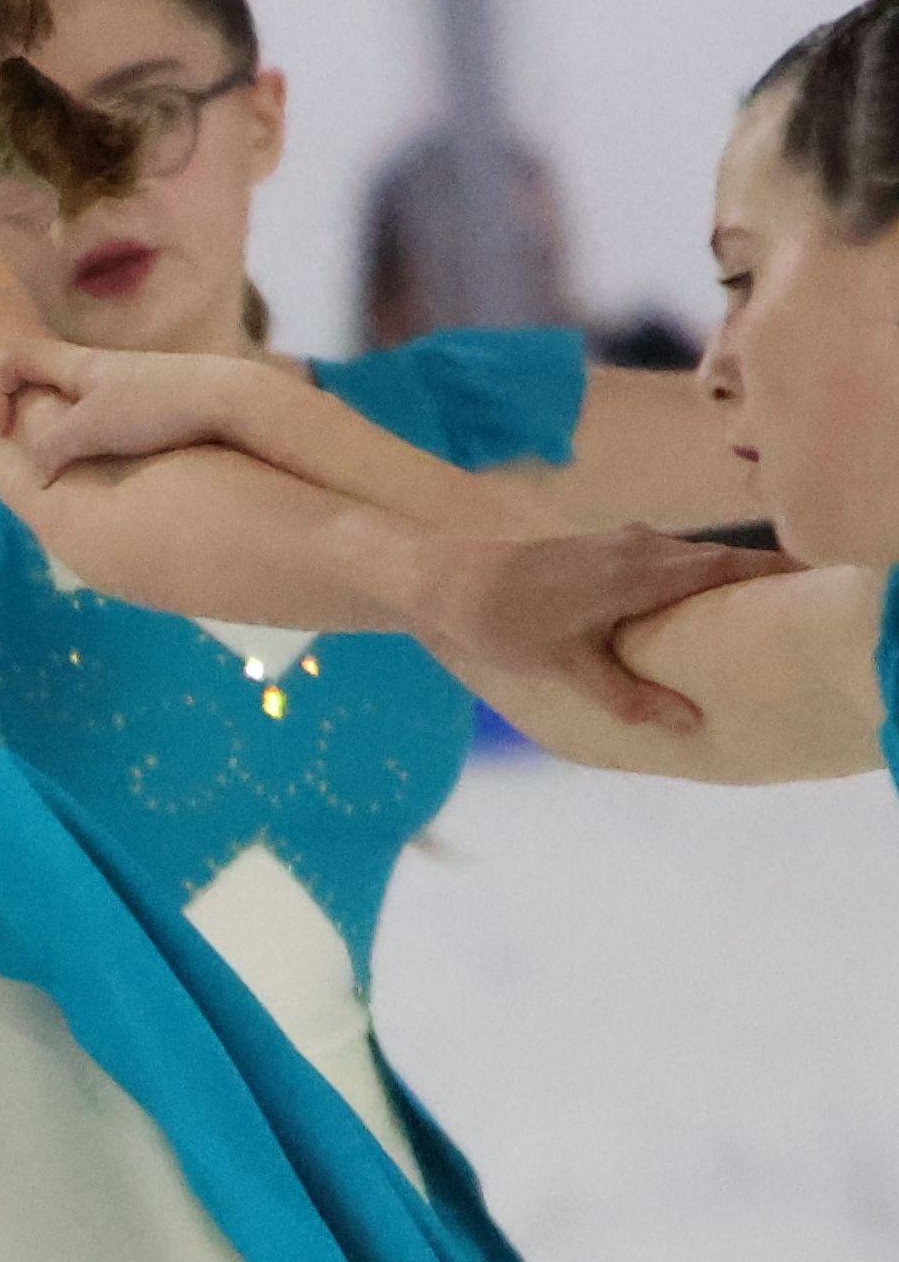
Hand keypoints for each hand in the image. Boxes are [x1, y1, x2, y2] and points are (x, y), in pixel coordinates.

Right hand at [3, 342, 277, 481]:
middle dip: (29, 423)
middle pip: (42, 385)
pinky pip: (106, 425)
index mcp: (78, 364)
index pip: (12, 359)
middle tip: (35, 458)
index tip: (0, 432)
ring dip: (65, 443)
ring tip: (80, 471)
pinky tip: (118, 471)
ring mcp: (129, 388)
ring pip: (76, 410)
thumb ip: (47, 450)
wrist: (230, 401)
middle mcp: (101, 370)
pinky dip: (97, 449)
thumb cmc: (156, 408)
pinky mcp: (154, 407)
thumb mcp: (86, 431)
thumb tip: (38, 476)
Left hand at [423, 528, 799, 738]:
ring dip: (723, 581)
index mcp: (642, 572)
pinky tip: (695, 609)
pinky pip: (667, 559)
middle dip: (760, 583)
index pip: (730, 567)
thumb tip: (691, 722)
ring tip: (756, 618)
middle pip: (720, 561)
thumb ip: (631, 696)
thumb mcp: (569, 669)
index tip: (811, 593)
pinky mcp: (609, 544)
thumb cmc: (506, 625)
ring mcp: (626, 539)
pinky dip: (690, 579)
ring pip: (692, 559)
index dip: (775, 577)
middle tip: (793, 618)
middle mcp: (643, 546)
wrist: (450, 580)